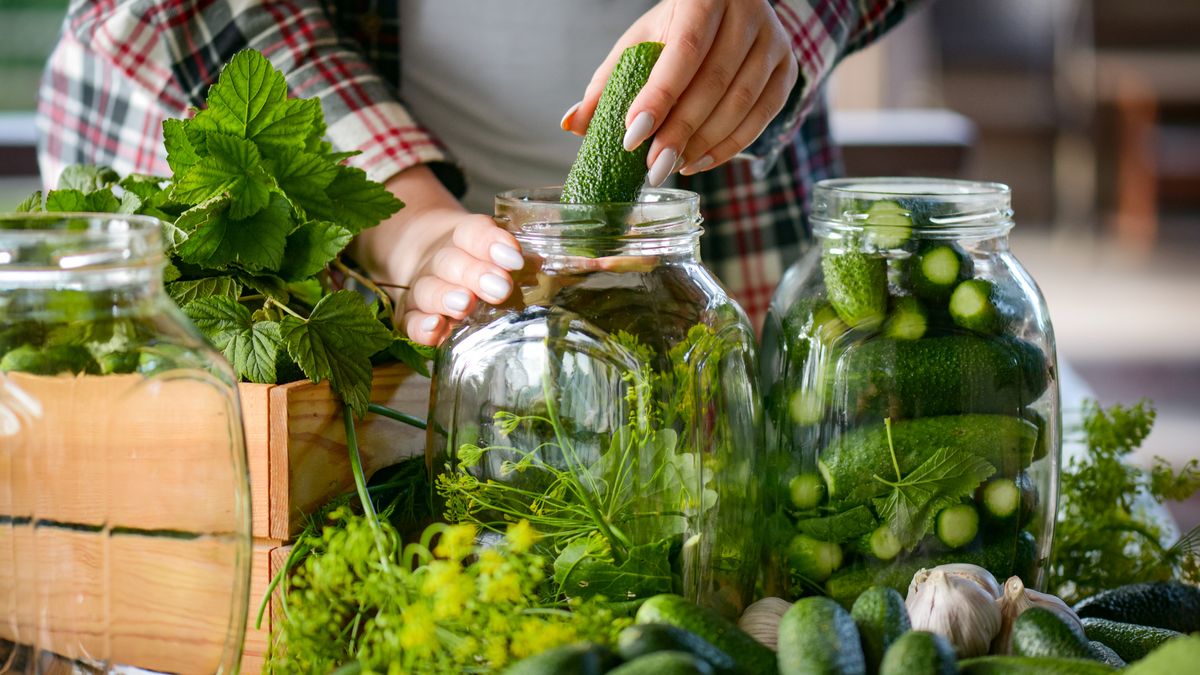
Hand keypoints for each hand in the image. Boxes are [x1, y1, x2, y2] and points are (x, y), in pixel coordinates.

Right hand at [351, 165, 523, 345]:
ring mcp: (423, 287)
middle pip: (452, 262)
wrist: (429, 260)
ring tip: (466, 305)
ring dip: (446, 297)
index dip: (491, 243)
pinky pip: (410, 321)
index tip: (515, 260)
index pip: (473, 232)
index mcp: (464, 238)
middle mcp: (440, 261)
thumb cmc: (478, 262)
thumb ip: (519, 260)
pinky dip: (420, 326)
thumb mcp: (497, 253)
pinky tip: (435, 329)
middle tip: (500, 288)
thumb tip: (556, 265)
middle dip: (476, 274)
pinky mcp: (410, 314)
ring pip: (429, 289)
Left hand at [562, 0, 797, 184]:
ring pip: (743, 102)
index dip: (659, 97)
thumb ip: (607, 83)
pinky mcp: (788, 69)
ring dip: (704, 143)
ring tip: (671, 166)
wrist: (730, 8)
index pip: (684, 52)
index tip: (632, 136)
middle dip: (680, 130)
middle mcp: (747, 14)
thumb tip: (572, 124)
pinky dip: (730, 146)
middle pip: (715, 82)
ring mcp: (774, 42)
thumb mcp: (640, 43)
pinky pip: (763, 116)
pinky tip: (697, 162)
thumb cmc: (677, 28)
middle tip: (651, 165)